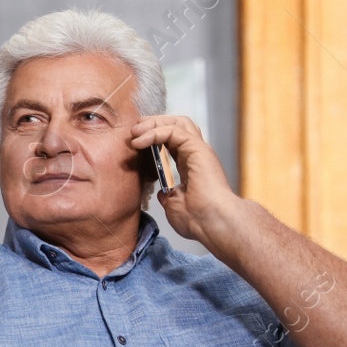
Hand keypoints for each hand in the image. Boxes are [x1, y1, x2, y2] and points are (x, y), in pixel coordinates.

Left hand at [128, 115, 241, 248]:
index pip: (172, 141)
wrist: (212, 224)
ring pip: (177, 122)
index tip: (135, 141)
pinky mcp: (197, 149)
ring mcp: (198, 150)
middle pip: (176, 125)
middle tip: (134, 130)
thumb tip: (163, 194)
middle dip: (153, 123)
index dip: (153, 136)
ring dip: (153, 123)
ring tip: (135, 132)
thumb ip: (169, 195)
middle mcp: (196, 154)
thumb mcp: (174, 205)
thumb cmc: (198, 220)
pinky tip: (140, 140)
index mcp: (190, 165)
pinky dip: (155, 132)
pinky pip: (174, 131)